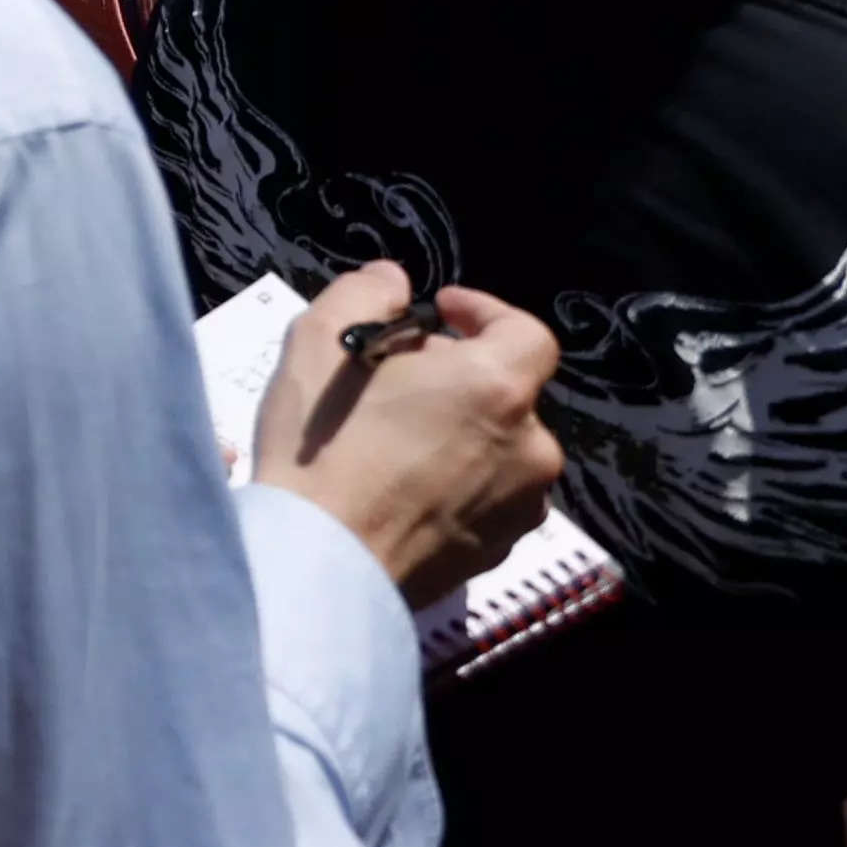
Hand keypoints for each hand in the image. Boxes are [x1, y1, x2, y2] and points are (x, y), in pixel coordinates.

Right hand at [249, 263, 561, 598]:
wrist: (320, 563)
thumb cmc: (321, 446)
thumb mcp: (318, 341)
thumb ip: (366, 292)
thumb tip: (396, 283)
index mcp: (495, 388)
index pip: (527, 333)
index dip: (486, 313)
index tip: (439, 313)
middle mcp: (528, 448)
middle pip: (508, 393)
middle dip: (460, 376)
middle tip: (396, 380)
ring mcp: (519, 506)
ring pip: (501, 449)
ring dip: (462, 432)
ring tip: (396, 439)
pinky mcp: (499, 551)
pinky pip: (490, 498)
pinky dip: (458, 482)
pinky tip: (402, 488)